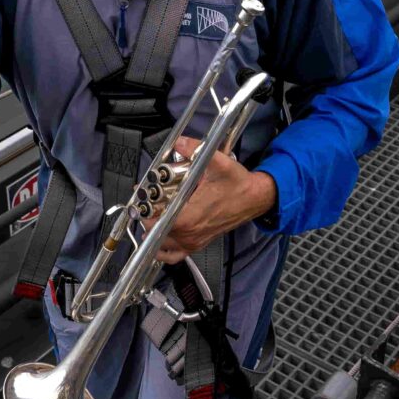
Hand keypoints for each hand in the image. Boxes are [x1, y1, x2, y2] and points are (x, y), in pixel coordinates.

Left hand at [146, 136, 277, 264]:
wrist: (255, 198)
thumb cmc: (237, 184)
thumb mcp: (218, 162)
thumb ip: (196, 150)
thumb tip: (179, 142)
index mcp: (191, 217)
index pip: (157, 222)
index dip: (146, 212)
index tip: (143, 199)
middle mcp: (191, 234)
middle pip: (156, 232)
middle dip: (147, 217)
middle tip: (146, 202)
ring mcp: (194, 242)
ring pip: (162, 246)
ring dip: (152, 231)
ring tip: (151, 215)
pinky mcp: (198, 244)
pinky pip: (174, 256)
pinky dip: (163, 251)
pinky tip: (159, 237)